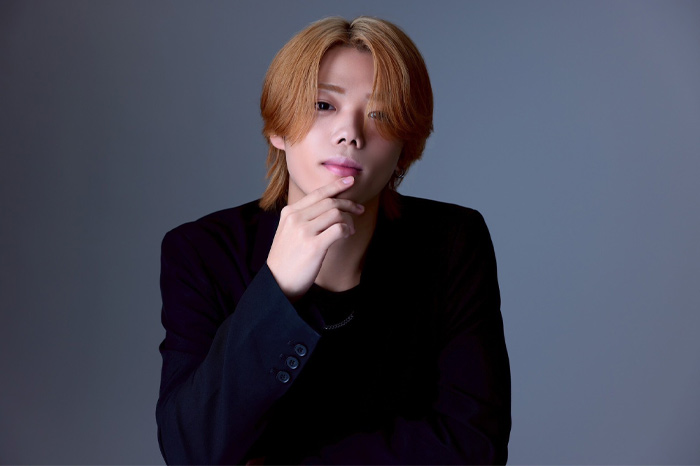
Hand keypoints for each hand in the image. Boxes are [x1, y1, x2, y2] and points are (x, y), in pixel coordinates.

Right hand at [266, 176, 364, 300]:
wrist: (278, 283)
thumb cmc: (286, 259)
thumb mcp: (288, 232)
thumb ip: (303, 218)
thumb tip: (328, 207)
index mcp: (289, 212)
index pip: (317, 193)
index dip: (336, 186)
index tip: (349, 181)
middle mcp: (295, 219)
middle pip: (330, 202)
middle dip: (349, 203)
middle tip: (359, 209)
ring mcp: (304, 232)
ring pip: (336, 213)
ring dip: (349, 219)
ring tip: (350, 229)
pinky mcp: (314, 246)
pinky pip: (339, 229)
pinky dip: (347, 230)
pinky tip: (346, 235)